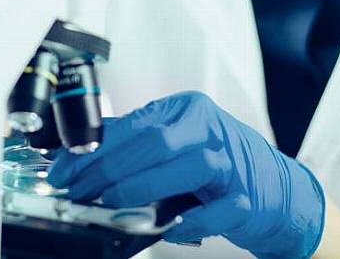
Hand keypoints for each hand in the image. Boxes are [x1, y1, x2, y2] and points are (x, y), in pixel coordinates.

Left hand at [47, 91, 325, 258]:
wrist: (277, 191)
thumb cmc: (216, 166)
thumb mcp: (176, 145)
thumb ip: (134, 147)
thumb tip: (78, 157)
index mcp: (186, 111)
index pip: (133, 125)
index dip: (93, 148)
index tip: (63, 169)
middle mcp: (210, 130)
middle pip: (155, 141)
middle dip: (108, 168)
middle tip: (79, 191)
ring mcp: (231, 164)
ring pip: (186, 167)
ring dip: (143, 187)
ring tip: (111, 203)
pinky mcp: (247, 200)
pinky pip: (217, 210)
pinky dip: (191, 221)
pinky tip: (168, 229)